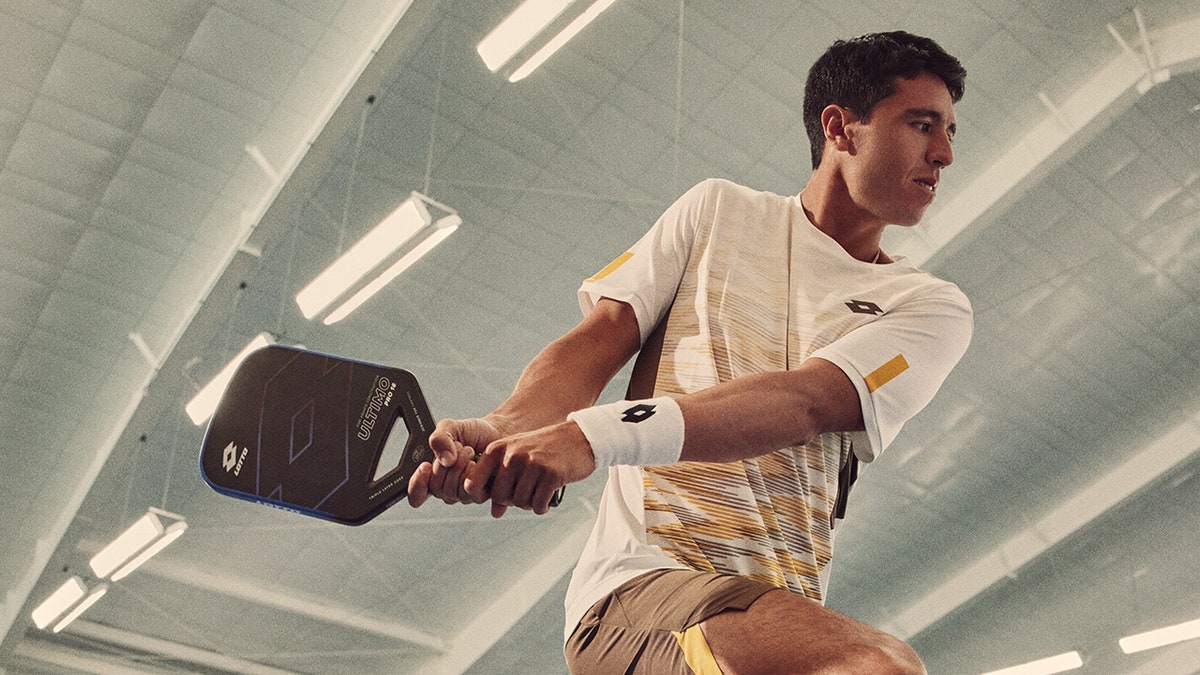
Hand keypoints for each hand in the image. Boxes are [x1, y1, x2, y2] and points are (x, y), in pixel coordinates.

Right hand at [407, 417, 508, 507]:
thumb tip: (444, 460)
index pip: (416, 494)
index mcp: (433, 476)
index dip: (416, 485)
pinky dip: (473, 472)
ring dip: (460, 465)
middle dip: (445, 465)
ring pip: (452, 491)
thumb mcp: (450, 427)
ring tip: (470, 451)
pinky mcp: (480, 494)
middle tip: (459, 447)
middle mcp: (446, 488)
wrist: (500, 432)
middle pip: (435, 489)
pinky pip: (469, 491)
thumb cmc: (474, 432)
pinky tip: (479, 461)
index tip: (425, 466)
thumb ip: (439, 438)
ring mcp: (463, 494)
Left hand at [466, 420, 596, 517]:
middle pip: (499, 497)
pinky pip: (538, 505)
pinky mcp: (550, 475)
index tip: (497, 497)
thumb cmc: (545, 449)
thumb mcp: (518, 457)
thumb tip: (495, 513)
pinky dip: (542, 507)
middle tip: (526, 493)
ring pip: (520, 503)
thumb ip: (502, 482)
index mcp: (498, 449)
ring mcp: (531, 464)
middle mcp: (512, 455)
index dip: (482, 496)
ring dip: (530, 503)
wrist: (579, 437)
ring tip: (539, 491)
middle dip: (512, 500)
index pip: (473, 484)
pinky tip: (548, 497)